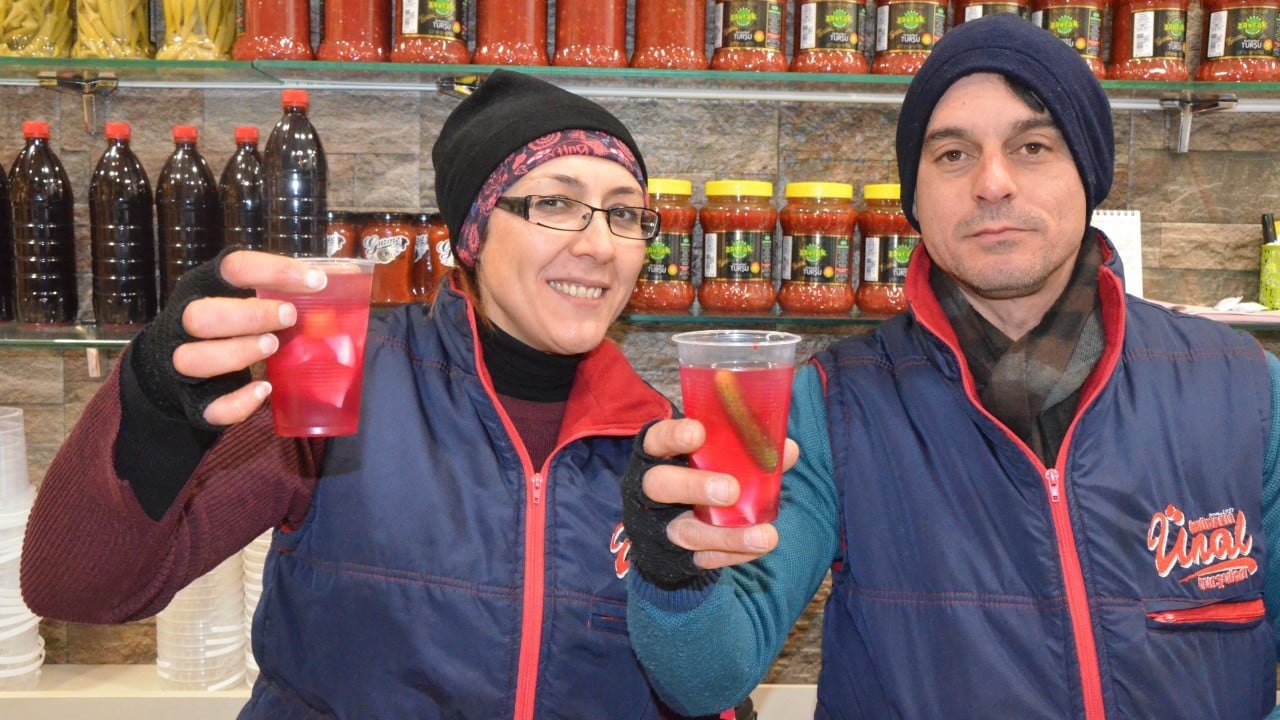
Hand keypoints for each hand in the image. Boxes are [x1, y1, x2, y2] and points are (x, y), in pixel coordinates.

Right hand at [172, 250, 327, 425]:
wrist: (180, 373)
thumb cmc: (231, 326)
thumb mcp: (252, 300)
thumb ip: (290, 290)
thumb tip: (346, 275)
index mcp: (205, 287)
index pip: (233, 268)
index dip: (274, 270)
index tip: (317, 281)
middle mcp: (185, 323)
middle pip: (199, 316)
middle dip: (248, 316)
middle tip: (290, 317)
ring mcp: (181, 363)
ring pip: (192, 359)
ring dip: (237, 353)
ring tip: (273, 347)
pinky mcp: (193, 401)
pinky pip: (209, 406)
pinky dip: (238, 402)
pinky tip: (265, 390)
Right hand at [640, 418, 797, 569]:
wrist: (670, 524)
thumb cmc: (700, 473)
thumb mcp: (714, 457)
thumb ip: (746, 450)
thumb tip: (788, 449)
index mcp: (657, 455)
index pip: (656, 439)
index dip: (674, 436)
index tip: (699, 433)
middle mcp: (650, 489)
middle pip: (660, 485)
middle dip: (694, 487)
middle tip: (732, 491)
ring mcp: (660, 525)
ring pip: (686, 531)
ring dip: (726, 535)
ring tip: (765, 536)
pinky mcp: (674, 555)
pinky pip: (703, 558)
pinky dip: (733, 553)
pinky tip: (758, 547)